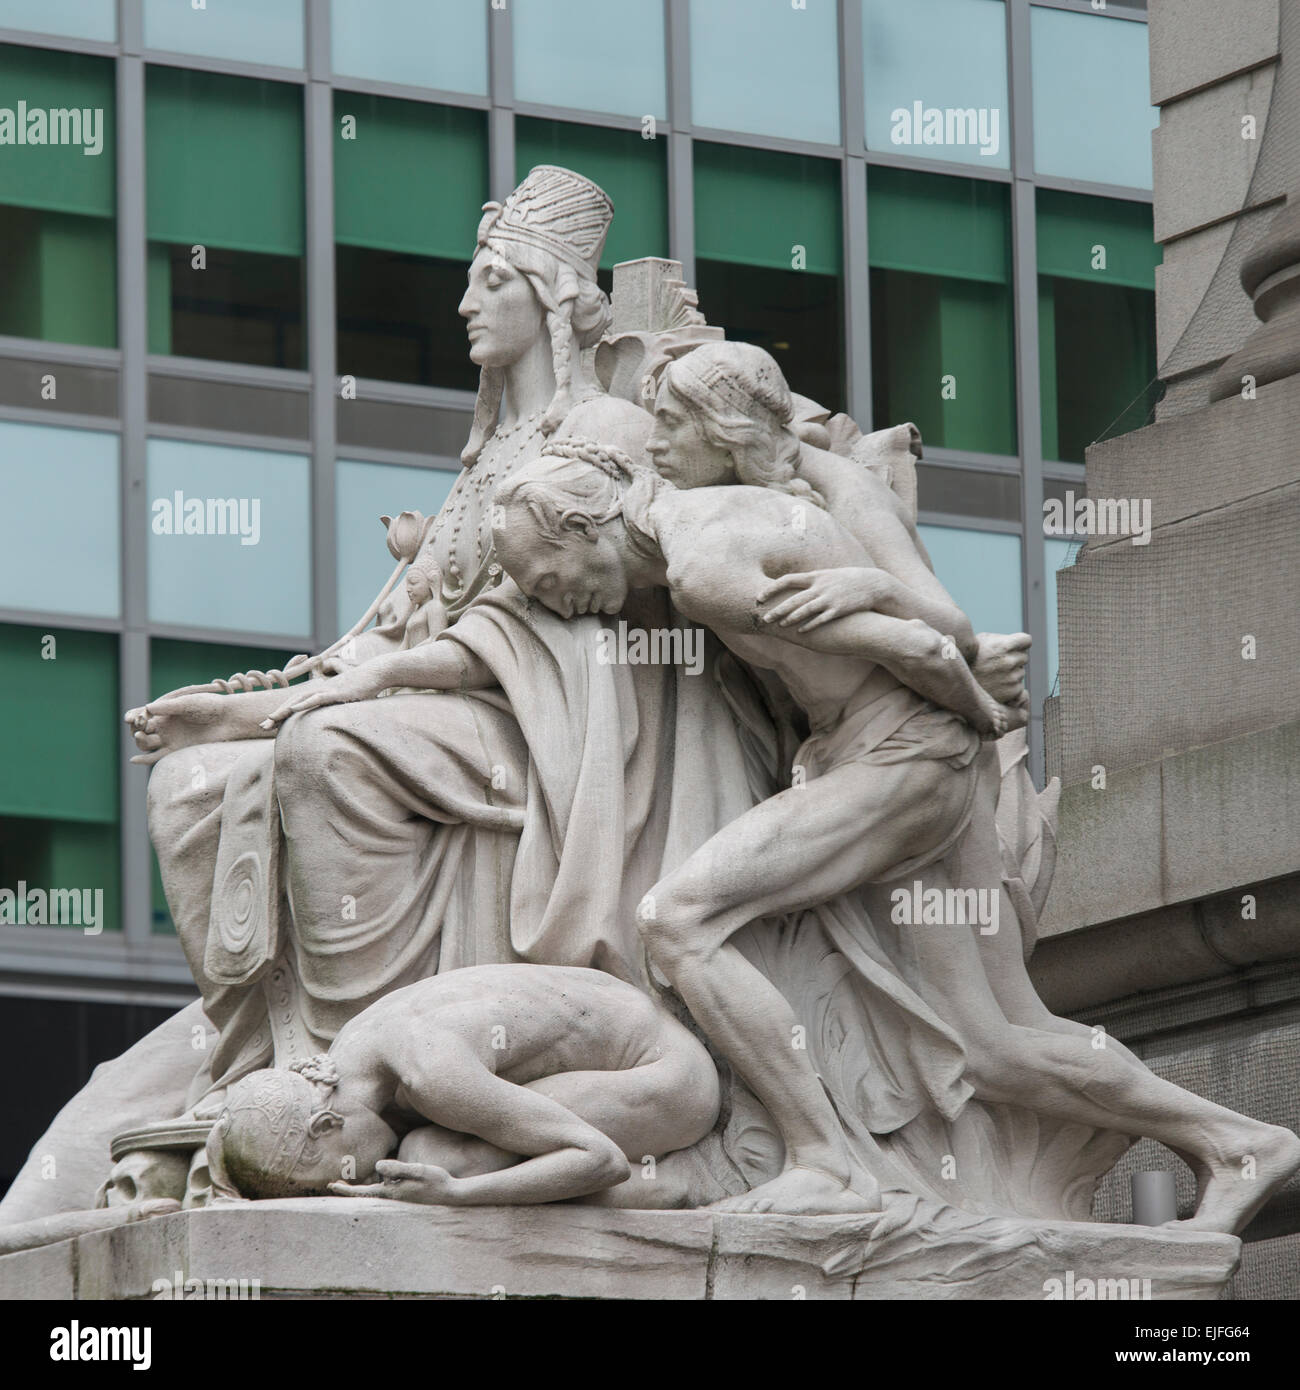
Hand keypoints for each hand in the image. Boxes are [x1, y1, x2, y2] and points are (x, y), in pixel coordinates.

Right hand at [125, 692, 247, 762]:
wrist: (227, 719)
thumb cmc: (210, 706)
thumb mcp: (188, 703)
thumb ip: (169, 707)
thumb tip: (148, 708)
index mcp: (165, 711)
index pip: (143, 715)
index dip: (135, 717)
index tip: (130, 718)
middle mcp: (165, 725)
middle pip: (142, 730)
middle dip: (137, 730)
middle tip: (138, 729)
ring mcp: (170, 737)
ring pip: (147, 743)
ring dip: (140, 742)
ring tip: (140, 737)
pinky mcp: (177, 749)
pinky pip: (157, 756)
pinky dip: (145, 759)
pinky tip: (134, 760)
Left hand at [261, 665, 383, 728]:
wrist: (377, 673)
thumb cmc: (365, 687)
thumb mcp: (349, 700)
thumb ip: (339, 707)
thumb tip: (336, 719)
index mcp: (320, 693)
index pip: (297, 704)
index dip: (283, 714)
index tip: (271, 726)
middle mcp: (319, 690)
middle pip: (293, 702)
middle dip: (277, 715)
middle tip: (261, 727)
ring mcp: (327, 690)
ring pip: (300, 700)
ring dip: (283, 709)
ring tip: (270, 719)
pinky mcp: (336, 692)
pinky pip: (316, 698)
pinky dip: (303, 703)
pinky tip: (292, 709)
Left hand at [328, 1159, 458, 1205]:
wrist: (452, 1194)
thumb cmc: (436, 1181)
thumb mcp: (418, 1170)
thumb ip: (398, 1168)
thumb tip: (377, 1166)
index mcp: (392, 1192)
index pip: (364, 1192)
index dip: (347, 1189)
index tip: (331, 1186)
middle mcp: (393, 1197)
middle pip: (366, 1194)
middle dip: (350, 1189)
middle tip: (333, 1185)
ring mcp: (400, 1197)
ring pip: (377, 1191)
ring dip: (364, 1187)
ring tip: (352, 1182)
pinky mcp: (406, 1195)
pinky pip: (386, 1190)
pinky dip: (377, 1186)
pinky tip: (380, 1179)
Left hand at [757, 567, 894, 631]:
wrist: (872, 583)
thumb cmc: (846, 580)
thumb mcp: (827, 575)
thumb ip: (810, 581)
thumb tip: (791, 585)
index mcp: (815, 576)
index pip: (787, 580)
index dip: (771, 588)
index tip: (759, 597)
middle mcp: (820, 586)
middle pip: (794, 598)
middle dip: (778, 609)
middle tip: (764, 618)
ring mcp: (830, 598)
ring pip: (806, 609)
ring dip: (791, 618)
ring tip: (780, 625)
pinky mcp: (839, 609)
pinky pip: (822, 619)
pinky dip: (811, 625)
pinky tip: (801, 631)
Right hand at [972, 632, 1030, 704]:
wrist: (955, 684)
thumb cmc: (967, 661)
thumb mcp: (980, 641)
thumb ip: (1000, 639)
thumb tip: (1015, 641)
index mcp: (1003, 646)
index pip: (1026, 640)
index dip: (1021, 643)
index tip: (1015, 647)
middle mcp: (1010, 661)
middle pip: (1024, 656)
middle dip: (1014, 658)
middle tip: (997, 663)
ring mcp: (1012, 678)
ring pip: (1020, 672)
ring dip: (1011, 673)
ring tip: (993, 675)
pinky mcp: (1013, 691)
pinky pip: (1019, 686)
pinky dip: (1010, 686)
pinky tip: (995, 685)